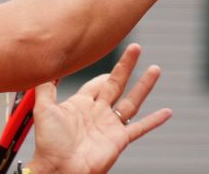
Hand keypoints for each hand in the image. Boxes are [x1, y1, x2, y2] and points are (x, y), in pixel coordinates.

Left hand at [25, 44, 170, 173]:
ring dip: (144, 86)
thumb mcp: (44, 109)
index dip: (101, 72)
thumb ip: (44, 87)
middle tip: (136, 47)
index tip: (107, 55)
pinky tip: (166, 112)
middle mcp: (97, 112)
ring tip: (156, 69)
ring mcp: (110, 125)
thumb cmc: (49, 143)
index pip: (95, 84)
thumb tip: (41, 65)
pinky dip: (154, 121)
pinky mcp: (119, 139)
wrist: (59, 168)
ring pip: (131, 101)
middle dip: (126, 66)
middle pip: (116, 84)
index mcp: (80, 104)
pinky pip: (140, 128)